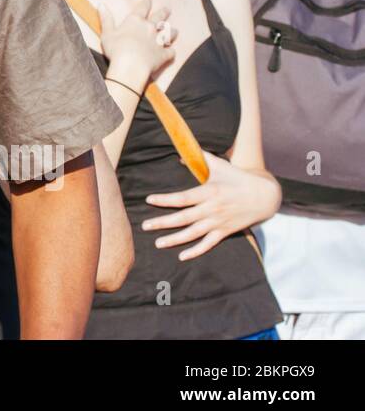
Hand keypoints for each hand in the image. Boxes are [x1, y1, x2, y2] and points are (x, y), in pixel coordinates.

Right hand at [99, 0, 174, 90]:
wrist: (130, 65)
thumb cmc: (116, 49)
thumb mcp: (107, 33)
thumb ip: (106, 19)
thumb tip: (101, 5)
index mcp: (135, 21)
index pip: (142, 8)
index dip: (146, 3)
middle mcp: (149, 28)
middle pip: (159, 18)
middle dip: (163, 12)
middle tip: (168, 9)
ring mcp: (158, 41)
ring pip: (169, 33)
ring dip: (172, 31)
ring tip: (175, 30)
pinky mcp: (163, 54)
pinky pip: (171, 51)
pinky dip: (171, 51)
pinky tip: (171, 51)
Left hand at [142, 152, 281, 259]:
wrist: (265, 196)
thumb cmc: (238, 178)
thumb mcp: (220, 165)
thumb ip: (200, 157)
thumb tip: (179, 154)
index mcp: (209, 192)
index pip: (183, 198)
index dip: (165, 200)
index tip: (149, 200)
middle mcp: (212, 209)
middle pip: (183, 218)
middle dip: (163, 223)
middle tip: (145, 226)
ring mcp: (218, 222)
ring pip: (193, 234)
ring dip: (174, 240)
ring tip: (158, 243)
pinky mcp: (225, 231)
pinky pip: (209, 244)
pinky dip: (196, 251)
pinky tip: (182, 256)